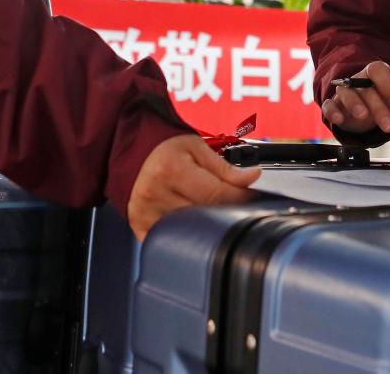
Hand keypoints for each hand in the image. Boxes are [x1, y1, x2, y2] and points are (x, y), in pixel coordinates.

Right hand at [127, 134, 260, 239]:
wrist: (136, 157)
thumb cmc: (168, 151)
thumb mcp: (197, 148)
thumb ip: (225, 168)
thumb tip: (253, 178)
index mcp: (171, 170)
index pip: (216, 194)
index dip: (240, 197)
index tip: (253, 197)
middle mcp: (155, 194)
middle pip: (205, 216)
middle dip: (224, 212)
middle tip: (233, 205)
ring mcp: (145, 214)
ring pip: (190, 232)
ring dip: (207, 226)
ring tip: (211, 212)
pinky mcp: (141, 228)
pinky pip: (172, 241)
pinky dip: (187, 237)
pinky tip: (193, 225)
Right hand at [320, 61, 389, 134]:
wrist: (373, 109)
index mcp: (377, 73)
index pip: (378, 70)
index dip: (387, 85)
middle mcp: (359, 80)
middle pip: (366, 88)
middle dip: (378, 107)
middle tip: (389, 126)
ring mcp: (346, 92)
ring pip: (346, 93)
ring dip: (354, 104)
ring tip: (363, 117)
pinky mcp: (335, 105)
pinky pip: (329, 105)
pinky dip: (332, 111)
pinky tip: (339, 119)